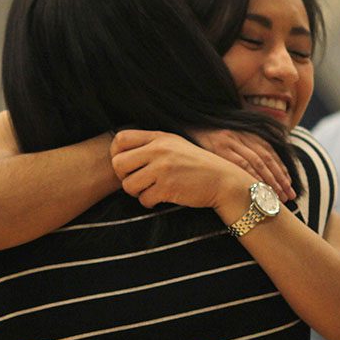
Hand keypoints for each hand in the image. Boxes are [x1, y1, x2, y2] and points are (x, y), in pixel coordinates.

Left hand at [111, 130, 252, 208]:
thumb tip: (120, 152)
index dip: (116, 153)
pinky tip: (161, 198)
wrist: (222, 180)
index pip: (120, 138)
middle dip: (124, 177)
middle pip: (118, 163)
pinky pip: (144, 199)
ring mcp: (163, 169)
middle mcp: (159, 150)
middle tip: (137, 181)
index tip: (127, 164)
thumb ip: (151, 144)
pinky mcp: (168, 187)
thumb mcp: (175, 144)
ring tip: (151, 190)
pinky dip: (150, 202)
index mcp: (159, 137)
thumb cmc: (196, 164)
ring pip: (128, 185)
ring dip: (137, 192)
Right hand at [190, 128, 294, 200]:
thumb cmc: (204, 138)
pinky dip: (252, 177)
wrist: (182, 124)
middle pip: (266, 159)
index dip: (281, 168)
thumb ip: (241, 148)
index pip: (269, 152)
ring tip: (277, 198)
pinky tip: (258, 190)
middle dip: (280, 178)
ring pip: (257, 162)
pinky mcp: (219, 146)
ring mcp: (230, 140)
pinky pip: (240, 164)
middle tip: (289, 196)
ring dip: (269, 181)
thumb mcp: (226, 138)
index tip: (289, 184)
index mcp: (245, 132)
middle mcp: (241, 135)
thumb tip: (257, 167)